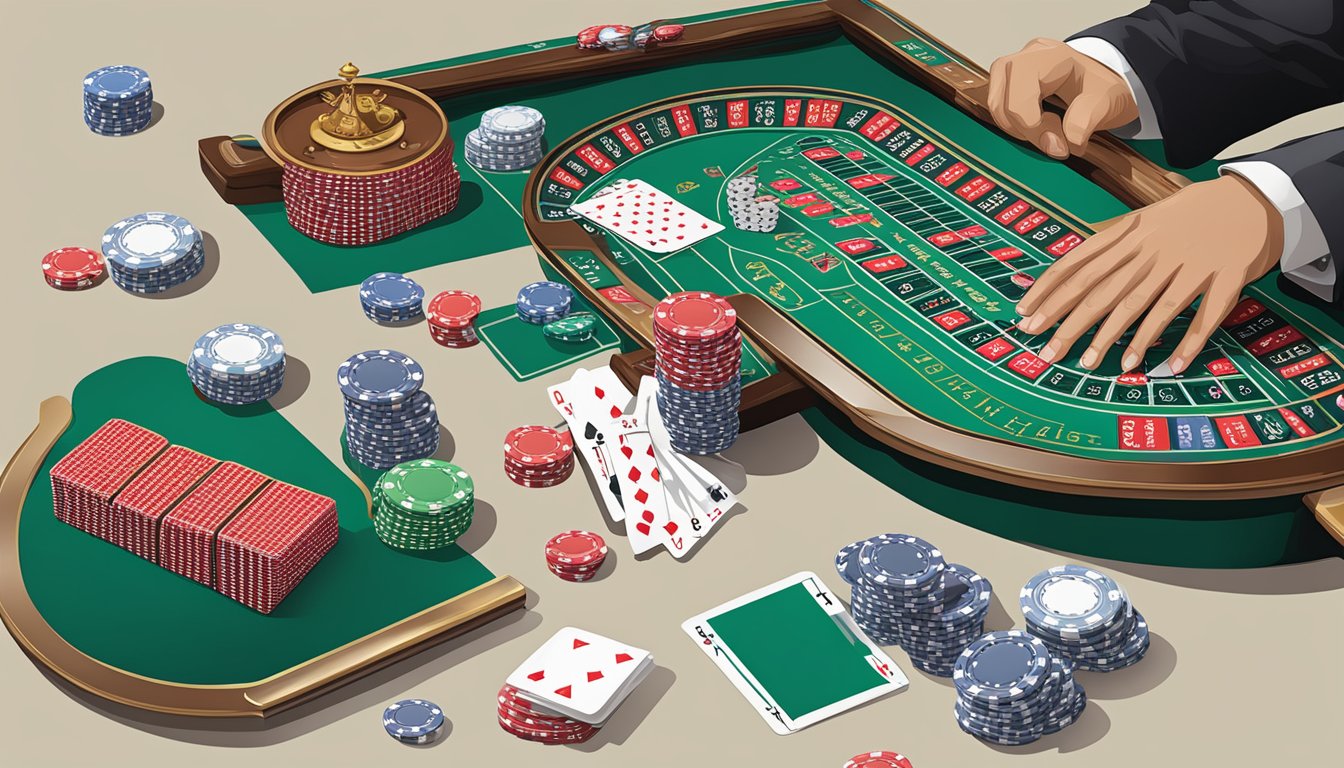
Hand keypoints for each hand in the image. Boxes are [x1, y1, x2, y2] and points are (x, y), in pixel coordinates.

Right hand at [988, 38, 1139, 158]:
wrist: (1104, 81)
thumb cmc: (1103, 87)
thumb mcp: (1108, 102)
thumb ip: (1088, 119)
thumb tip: (1069, 141)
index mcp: (1050, 57)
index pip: (1021, 98)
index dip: (1035, 129)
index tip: (1061, 148)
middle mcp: (1026, 57)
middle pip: (1001, 102)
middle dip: (1025, 130)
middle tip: (1054, 141)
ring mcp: (1013, 68)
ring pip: (995, 106)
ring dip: (1018, 129)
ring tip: (1047, 131)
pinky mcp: (1008, 81)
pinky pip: (998, 107)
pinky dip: (1015, 125)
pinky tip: (1037, 126)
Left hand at [1015, 174, 1284, 375]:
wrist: (1252, 199)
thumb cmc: (1190, 216)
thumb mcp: (1144, 221)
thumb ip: (1109, 245)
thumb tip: (1066, 270)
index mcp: (1131, 234)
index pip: (1079, 264)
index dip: (1049, 291)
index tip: (1024, 316)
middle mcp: (1155, 249)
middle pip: (1104, 290)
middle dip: (1070, 323)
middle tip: (1046, 352)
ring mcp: (1190, 263)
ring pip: (1145, 304)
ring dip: (1116, 337)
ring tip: (1091, 364)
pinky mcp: (1226, 277)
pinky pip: (1204, 315)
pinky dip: (1187, 341)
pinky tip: (1168, 366)